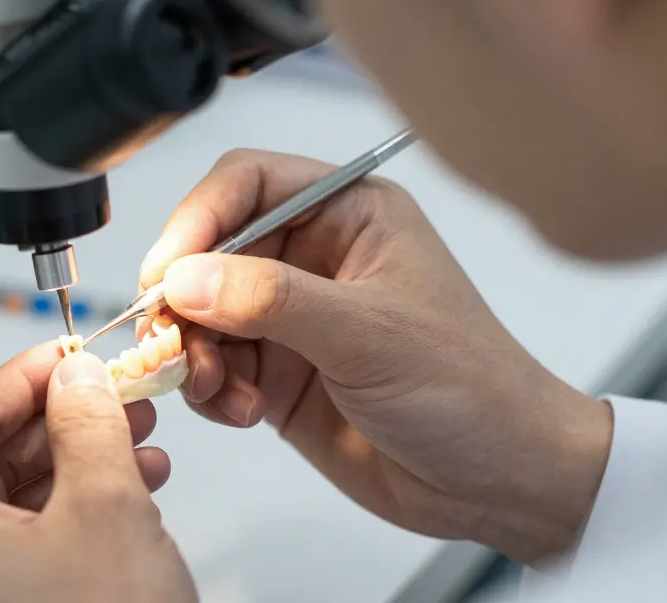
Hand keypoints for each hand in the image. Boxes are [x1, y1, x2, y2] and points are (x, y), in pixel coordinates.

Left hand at [0, 344, 196, 602]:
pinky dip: (71, 513)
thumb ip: (88, 424)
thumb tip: (76, 378)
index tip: (72, 351)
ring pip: (8, 501)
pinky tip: (127, 495)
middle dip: (60, 418)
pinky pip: (20, 545)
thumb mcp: (107, 510)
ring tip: (136, 441)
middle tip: (113, 394)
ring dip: (74, 463)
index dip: (26, 372)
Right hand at [138, 149, 612, 562]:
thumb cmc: (469, 388)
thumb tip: (183, 278)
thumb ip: (271, 299)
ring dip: (193, 353)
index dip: (197, 219)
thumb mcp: (368, 334)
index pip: (245, 183)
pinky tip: (242, 411)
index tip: (165, 271)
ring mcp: (290, 318)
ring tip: (218, 390)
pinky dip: (210, 390)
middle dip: (183, 299)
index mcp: (348, 213)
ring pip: (199, 313)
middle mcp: (311, 256)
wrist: (500, 483)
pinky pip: (212, 366)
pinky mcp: (276, 373)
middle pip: (207, 250)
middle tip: (172, 343)